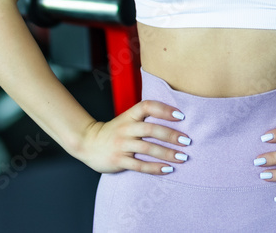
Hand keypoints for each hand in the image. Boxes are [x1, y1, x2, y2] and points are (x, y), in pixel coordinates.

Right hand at [75, 100, 190, 174]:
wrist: (88, 143)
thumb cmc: (114, 131)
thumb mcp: (127, 119)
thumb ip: (144, 118)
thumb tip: (174, 119)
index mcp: (129, 115)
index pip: (148, 106)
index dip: (164, 109)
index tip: (181, 116)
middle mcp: (126, 128)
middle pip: (151, 130)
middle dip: (171, 135)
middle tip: (187, 141)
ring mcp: (122, 145)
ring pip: (147, 149)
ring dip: (167, 153)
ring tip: (182, 157)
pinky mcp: (119, 160)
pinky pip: (140, 166)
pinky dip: (155, 168)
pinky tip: (167, 169)